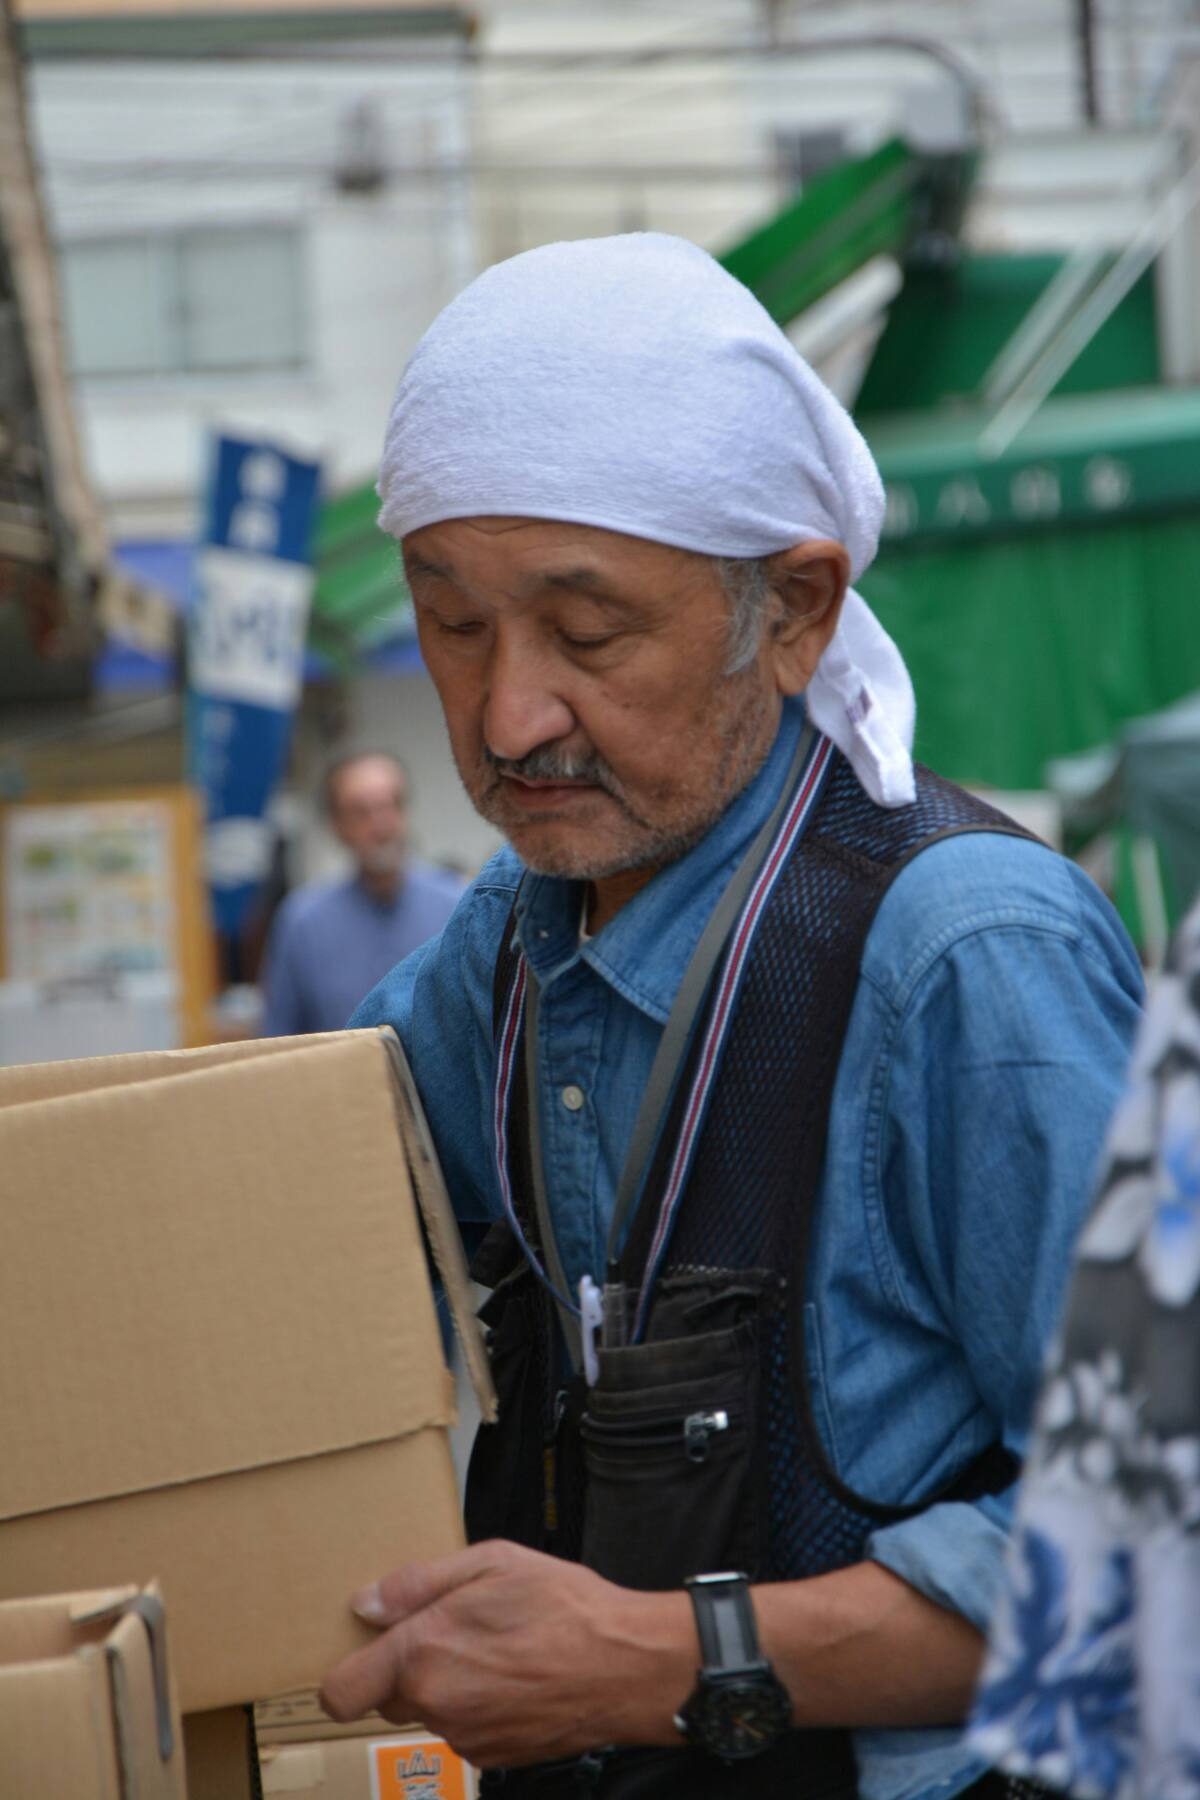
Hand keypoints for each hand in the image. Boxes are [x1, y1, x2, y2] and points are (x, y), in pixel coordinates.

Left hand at [319, 1539, 694, 1767]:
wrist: (626, 1667)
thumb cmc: (565, 1608)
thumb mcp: (493, 1563)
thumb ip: (420, 1583)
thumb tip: (368, 1603)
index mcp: (424, 1653)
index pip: (341, 1692)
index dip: (347, 1672)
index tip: (368, 1652)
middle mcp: (436, 1703)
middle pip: (388, 1697)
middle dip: (408, 1667)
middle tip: (454, 1630)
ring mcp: (465, 1737)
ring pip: (430, 1711)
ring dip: (448, 1685)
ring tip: (498, 1649)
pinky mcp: (492, 1756)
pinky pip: (465, 1729)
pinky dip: (479, 1706)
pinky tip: (516, 1676)